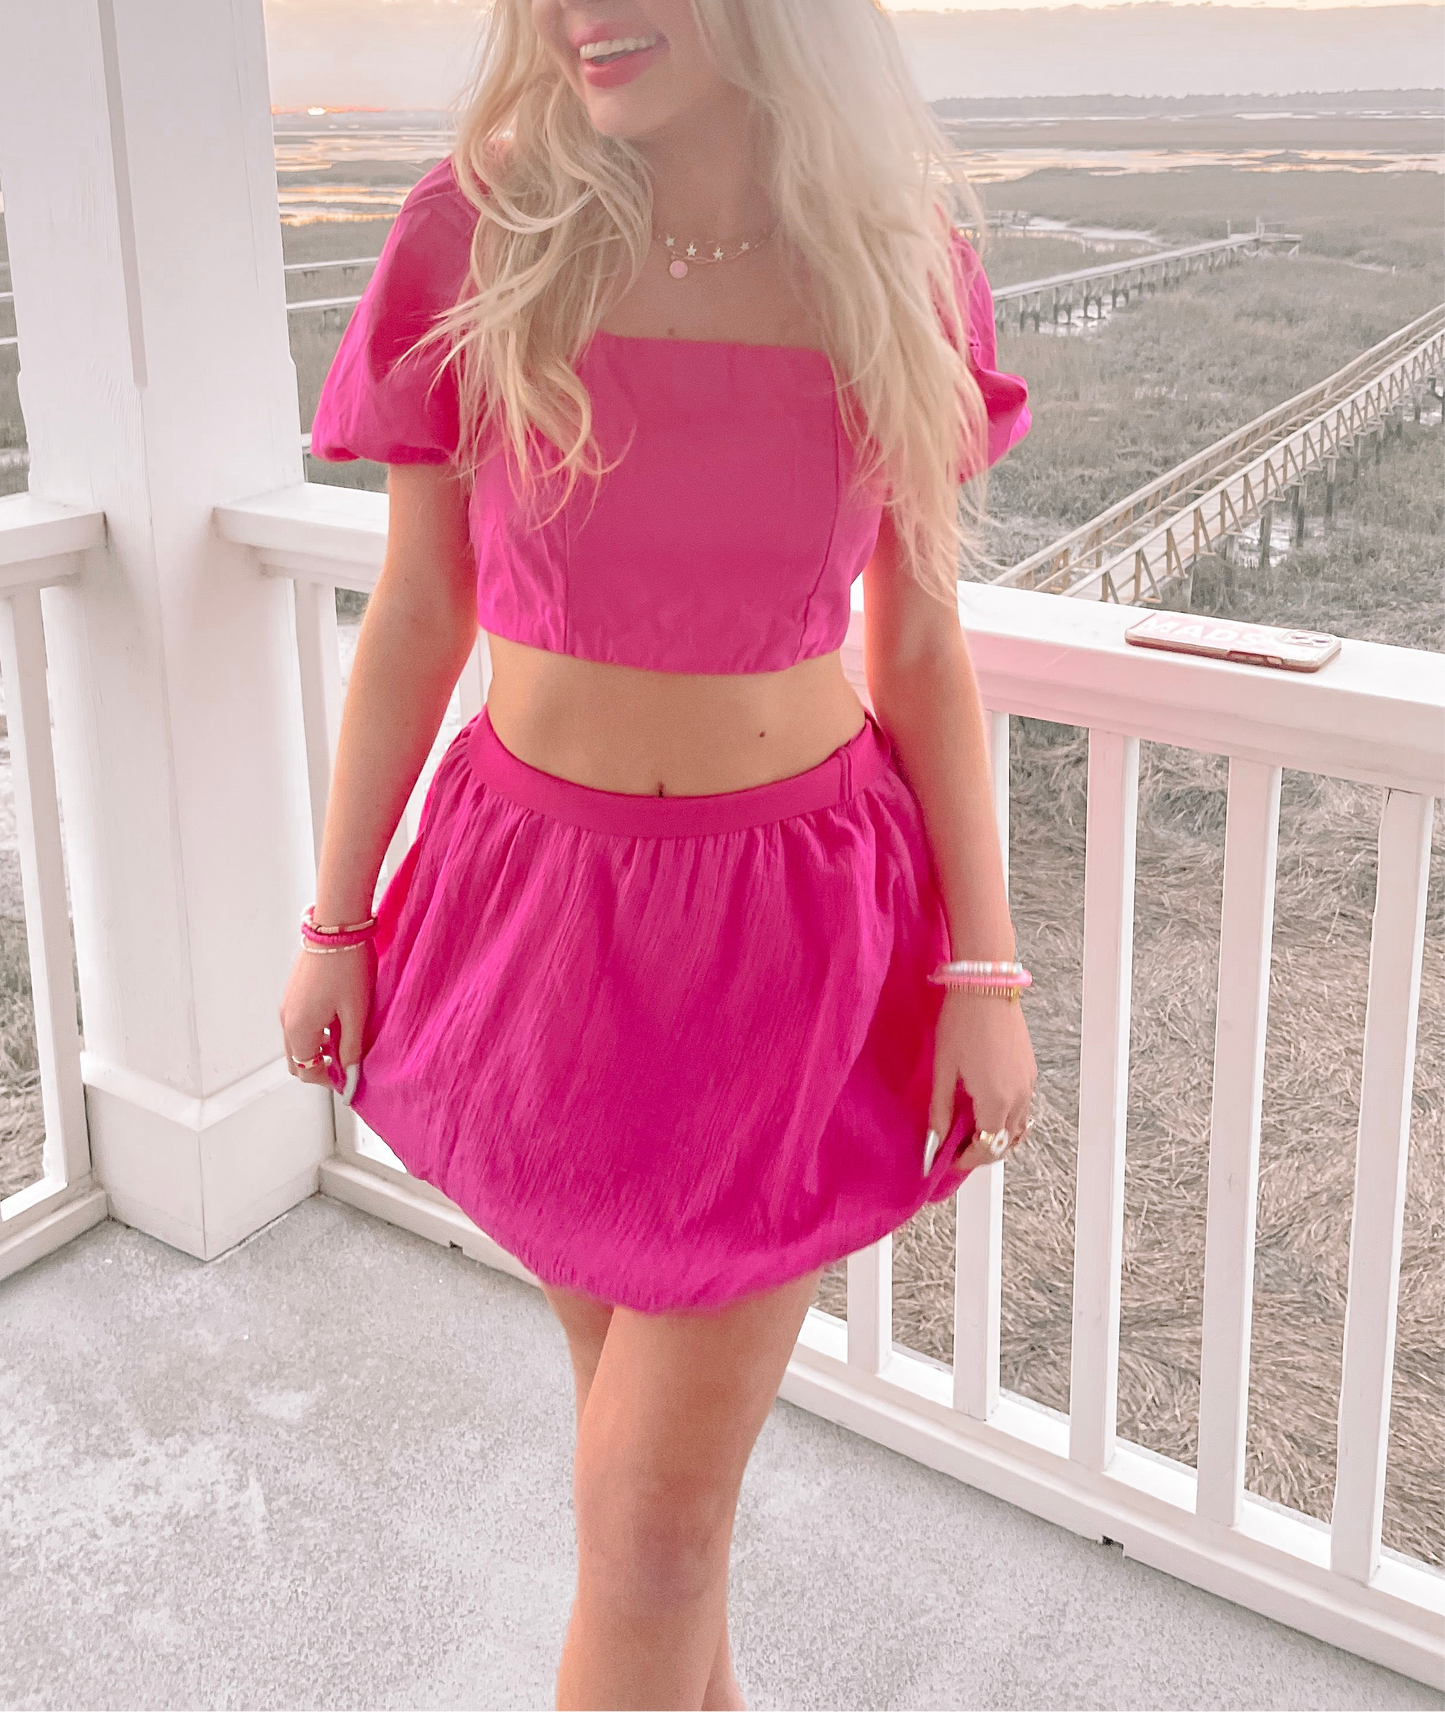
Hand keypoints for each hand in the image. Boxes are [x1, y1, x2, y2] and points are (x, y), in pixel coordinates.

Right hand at [279, 941, 373, 1105]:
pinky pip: (299, 1024)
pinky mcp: (293, 993)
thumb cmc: (347, 966)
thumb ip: (351, 1048)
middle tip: (347, 1064)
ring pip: (298, 1042)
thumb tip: (350, 1074)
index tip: (348, 1079)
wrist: (336, 927)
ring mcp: (287, 1005)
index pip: (306, 1071)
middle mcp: (286, 1019)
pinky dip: (315, 1032)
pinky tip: (338, 1021)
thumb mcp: (356, 1013)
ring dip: (318, 1049)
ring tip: (347, 1040)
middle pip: (297, 1059)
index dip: (328, 1081)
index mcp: (299, 1028)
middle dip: (320, 1067)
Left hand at [928, 986, 1035, 1178]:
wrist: (986, 987)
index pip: (987, 1148)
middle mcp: (1019, 1098)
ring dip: (996, 1136)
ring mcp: (1029, 1085)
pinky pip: (1023, 1109)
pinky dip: (1006, 1119)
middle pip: (1005, 1142)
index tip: (948, 1162)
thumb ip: (940, 1110)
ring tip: (969, 1131)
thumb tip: (934, 1142)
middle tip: (955, 1149)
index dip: (967, 1161)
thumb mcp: (944, 1070)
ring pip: (1018, 1128)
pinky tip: (985, 1108)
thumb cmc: (960, 1025)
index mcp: (996, 1102)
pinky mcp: (1031, 1072)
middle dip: (982, 1151)